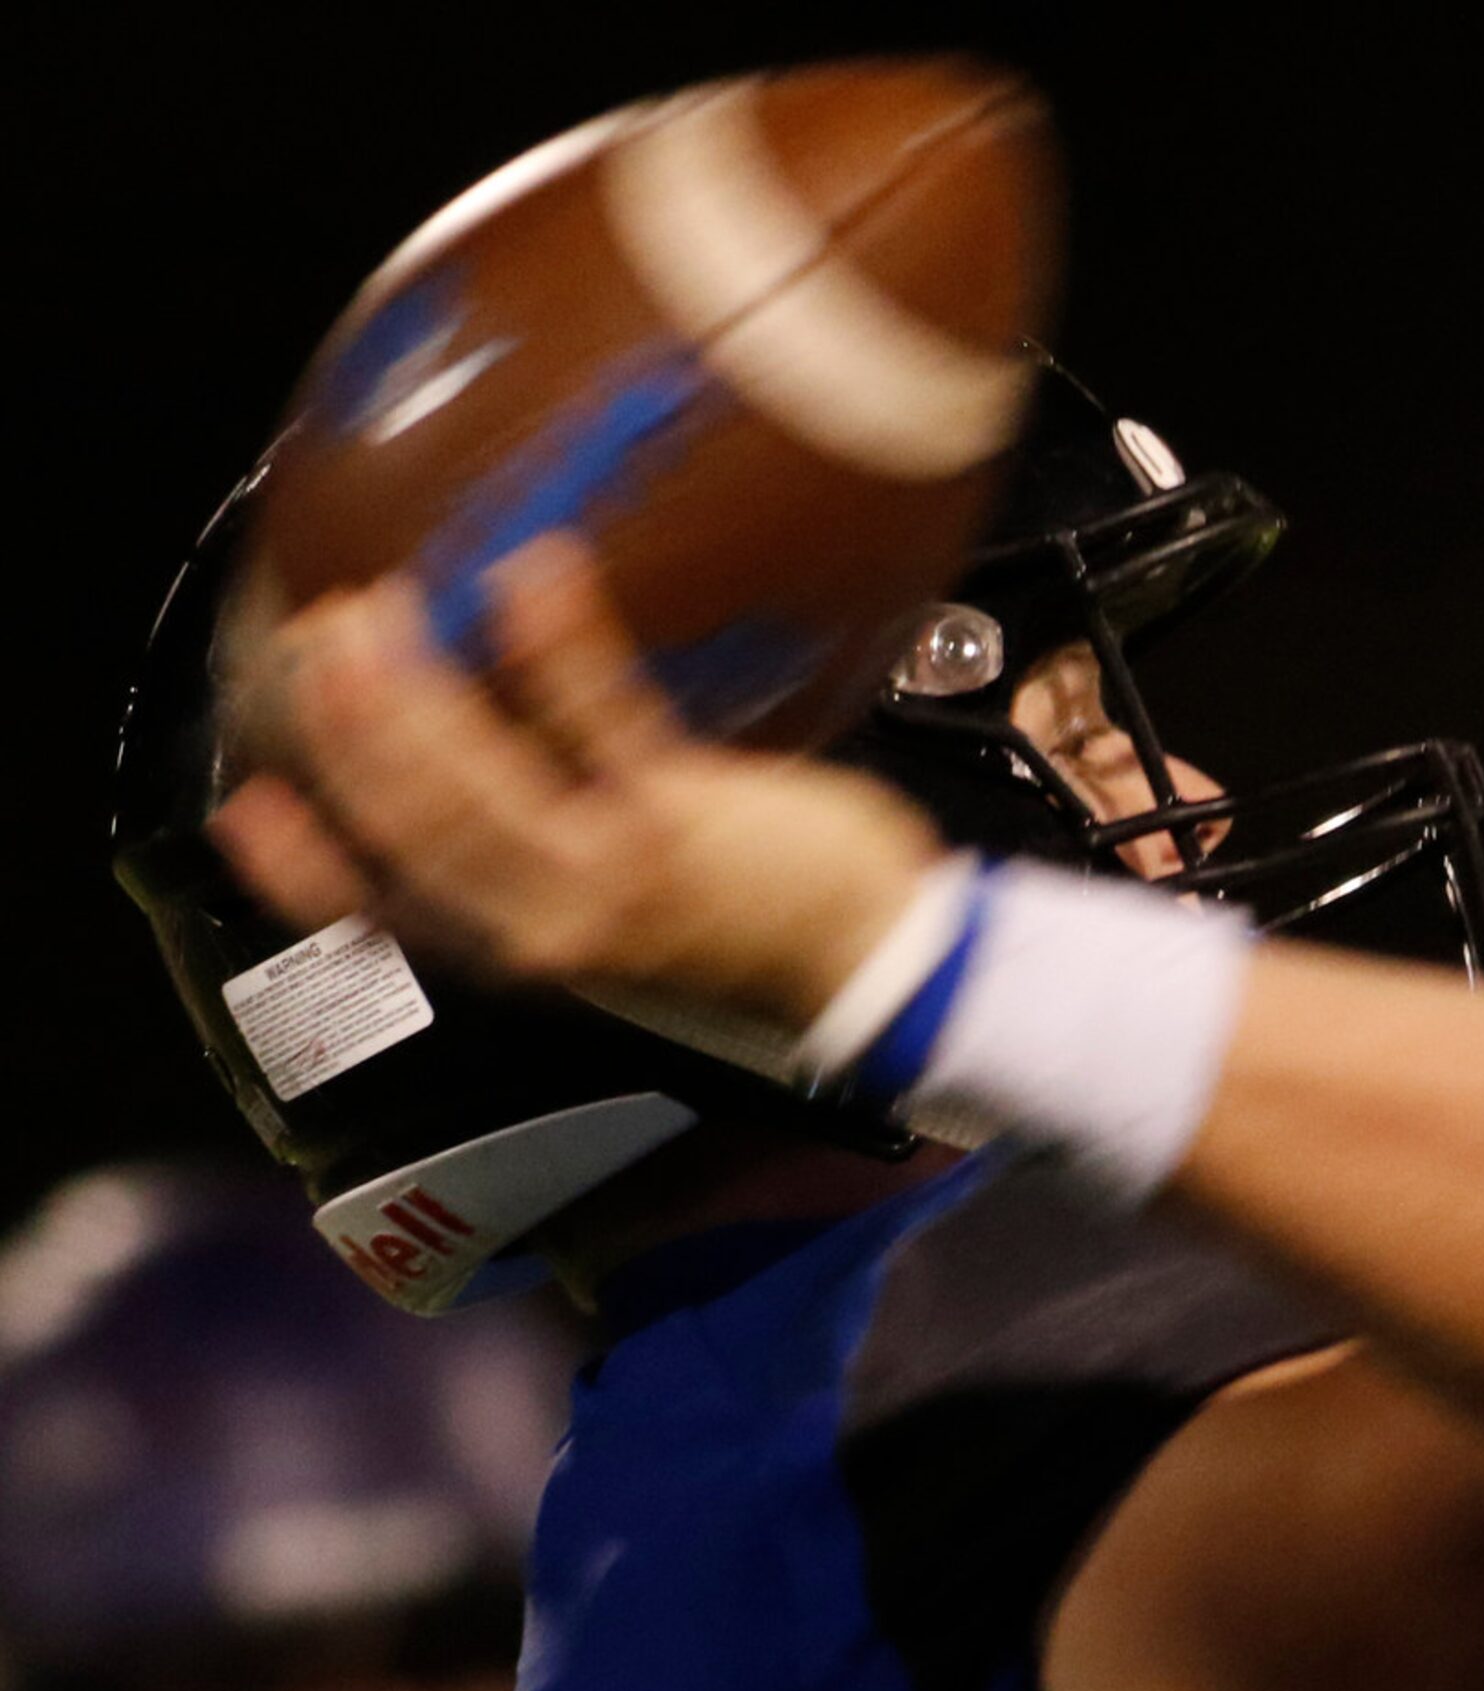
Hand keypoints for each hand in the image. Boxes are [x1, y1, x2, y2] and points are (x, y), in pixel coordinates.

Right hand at [207, 533, 942, 1026]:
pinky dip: (558, 645)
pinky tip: (531, 571)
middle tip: (323, 634)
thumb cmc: (751, 922)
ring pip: (474, 788)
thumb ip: (559, 847)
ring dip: (415, 694)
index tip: (250, 802)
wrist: (870, 964)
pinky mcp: (680, 822)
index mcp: (525, 948)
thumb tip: (511, 749)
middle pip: (409, 827)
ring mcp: (610, 878)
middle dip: (347, 730)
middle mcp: (547, 925)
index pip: (384, 915)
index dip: (303, 868)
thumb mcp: (629, 911)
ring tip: (381, 606)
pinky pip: (599, 720)